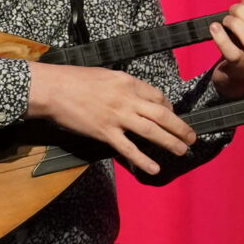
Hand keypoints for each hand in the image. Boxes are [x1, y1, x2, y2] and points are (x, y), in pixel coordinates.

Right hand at [27, 62, 198, 176]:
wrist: (51, 89)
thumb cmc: (73, 79)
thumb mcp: (105, 75)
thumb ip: (123, 86)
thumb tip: (136, 97)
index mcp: (128, 82)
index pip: (158, 97)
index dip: (169, 108)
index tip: (172, 116)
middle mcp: (127, 99)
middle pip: (162, 114)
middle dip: (180, 127)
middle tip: (192, 137)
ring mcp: (117, 117)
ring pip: (152, 131)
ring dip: (171, 142)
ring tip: (183, 150)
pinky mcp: (105, 132)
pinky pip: (128, 149)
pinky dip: (143, 160)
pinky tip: (154, 168)